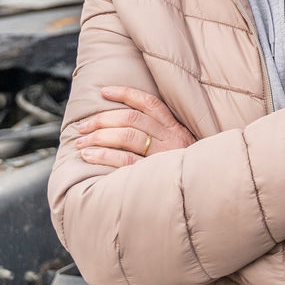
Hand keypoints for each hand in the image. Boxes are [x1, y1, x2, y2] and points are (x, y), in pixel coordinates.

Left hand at [75, 86, 195, 167]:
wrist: (203, 193)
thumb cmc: (186, 170)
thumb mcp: (183, 148)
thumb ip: (162, 137)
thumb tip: (126, 126)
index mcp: (176, 129)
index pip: (150, 103)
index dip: (126, 94)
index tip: (104, 92)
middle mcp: (171, 139)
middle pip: (132, 119)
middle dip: (103, 119)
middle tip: (83, 126)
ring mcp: (162, 156)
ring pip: (127, 137)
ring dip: (99, 137)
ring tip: (81, 142)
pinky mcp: (152, 174)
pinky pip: (124, 160)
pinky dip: (104, 156)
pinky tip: (89, 156)